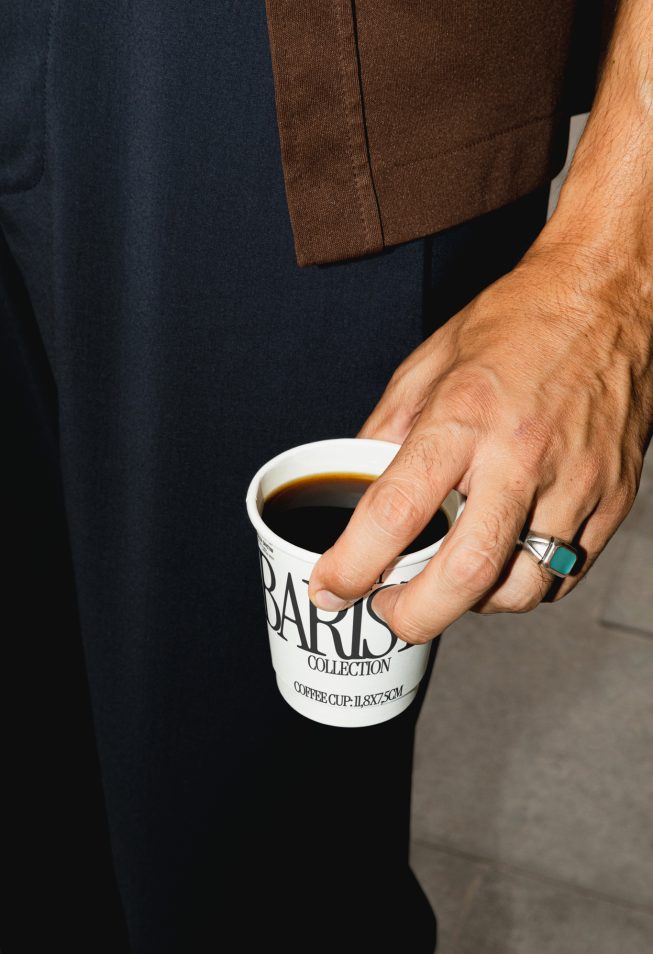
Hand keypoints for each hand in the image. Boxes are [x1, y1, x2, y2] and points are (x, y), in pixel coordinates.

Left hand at [307, 240, 652, 643]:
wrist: (609, 298)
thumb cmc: (519, 322)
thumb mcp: (429, 362)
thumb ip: (387, 430)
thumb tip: (357, 484)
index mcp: (465, 416)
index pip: (398, 511)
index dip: (353, 565)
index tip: (331, 587)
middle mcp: (521, 455)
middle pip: (467, 573)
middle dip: (415, 616)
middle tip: (390, 615)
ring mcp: (576, 482)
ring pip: (522, 588)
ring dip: (473, 605)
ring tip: (450, 583)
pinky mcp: (612, 499)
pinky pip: (565, 575)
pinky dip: (524, 585)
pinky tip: (502, 563)